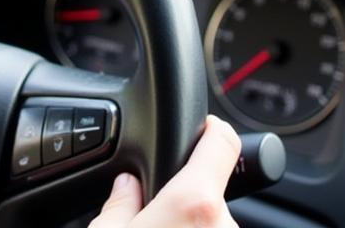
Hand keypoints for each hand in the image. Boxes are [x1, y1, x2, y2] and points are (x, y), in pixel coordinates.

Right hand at [89, 116, 240, 227]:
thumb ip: (119, 203)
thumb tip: (126, 187)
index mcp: (195, 203)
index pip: (223, 140)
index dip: (210, 128)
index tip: (201, 126)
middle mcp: (224, 226)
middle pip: (208, 188)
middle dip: (183, 196)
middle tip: (153, 217)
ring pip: (210, 221)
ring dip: (189, 226)